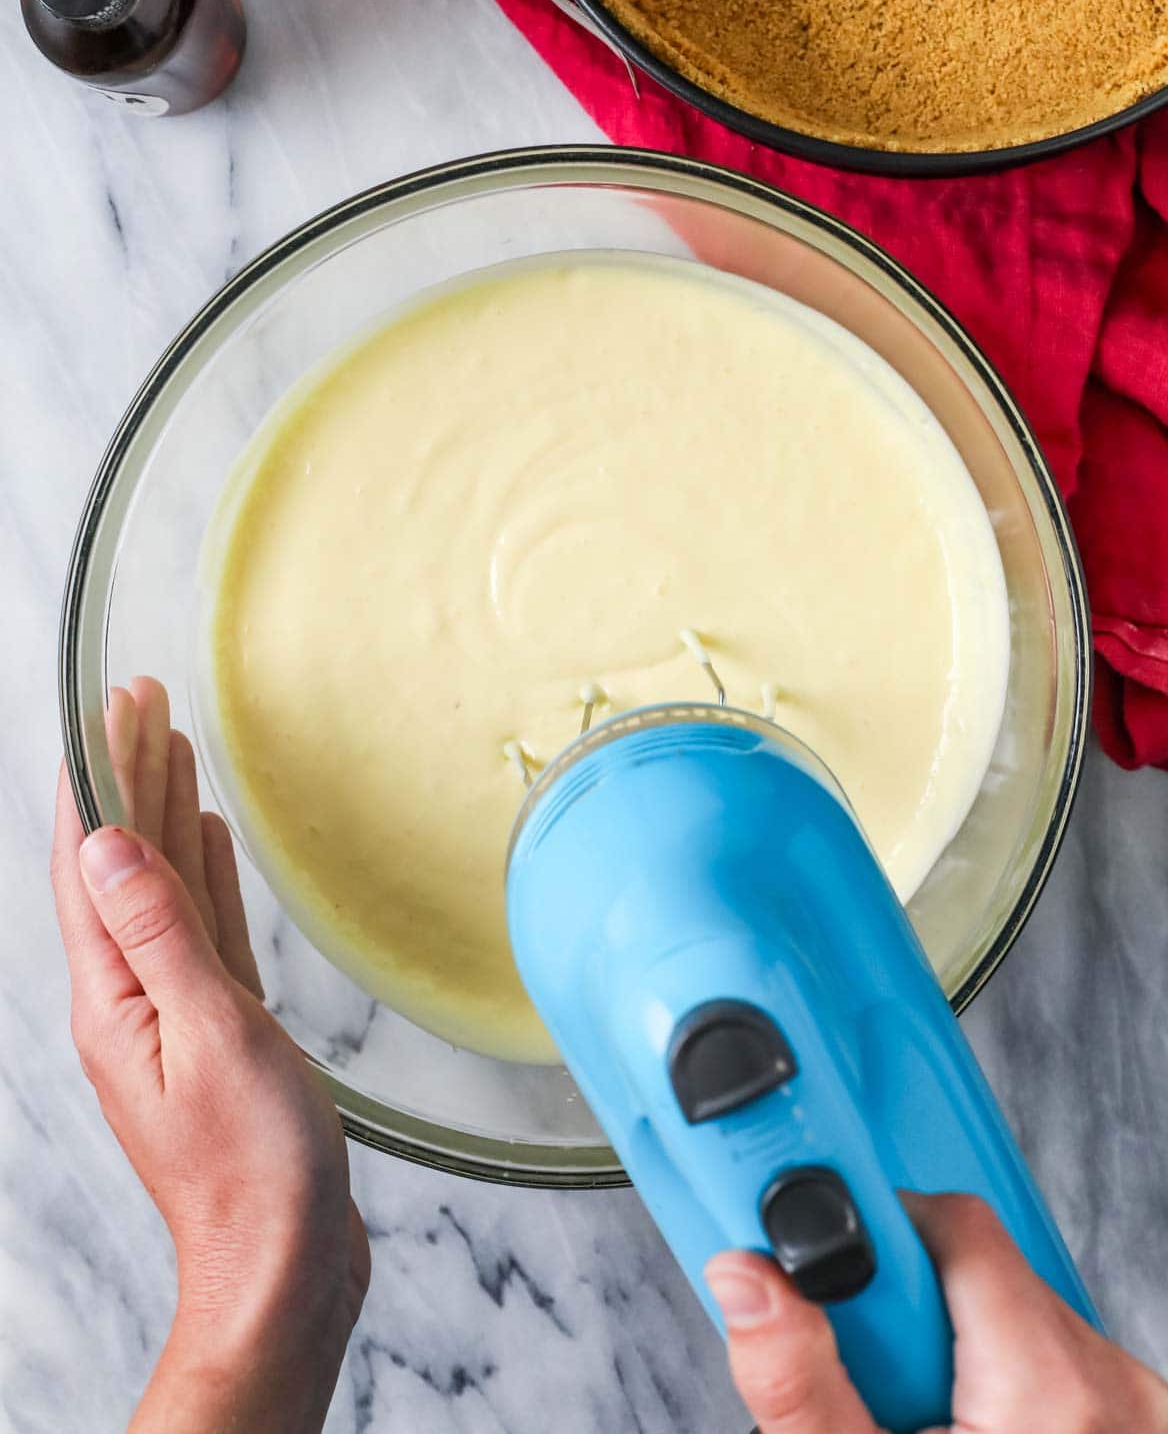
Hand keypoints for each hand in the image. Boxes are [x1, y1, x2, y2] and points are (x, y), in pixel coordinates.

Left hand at [52, 678, 369, 1433]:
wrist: (284, 1262)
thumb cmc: (254, 1166)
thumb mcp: (210, 1035)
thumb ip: (160, 935)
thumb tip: (107, 847)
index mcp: (114, 998)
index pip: (89, 863)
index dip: (96, 778)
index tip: (108, 709)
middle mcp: (132, 998)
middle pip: (120, 863)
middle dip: (125, 776)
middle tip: (141, 699)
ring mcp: (173, 1013)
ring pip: (161, 886)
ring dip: (161, 812)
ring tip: (169, 744)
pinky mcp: (218, 1030)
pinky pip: (201, 928)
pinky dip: (200, 874)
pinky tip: (206, 839)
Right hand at [705, 1193, 1167, 1433]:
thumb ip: (799, 1381)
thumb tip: (748, 1279)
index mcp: (1054, 1390)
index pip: (953, 1226)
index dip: (873, 1244)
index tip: (826, 1276)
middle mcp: (1117, 1390)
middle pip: (977, 1267)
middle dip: (903, 1312)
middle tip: (870, 1384)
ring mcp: (1137, 1411)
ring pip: (1009, 1307)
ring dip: (945, 1345)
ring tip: (913, 1420)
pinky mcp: (1133, 1425)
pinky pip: (1046, 1353)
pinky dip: (991, 1375)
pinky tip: (955, 1429)